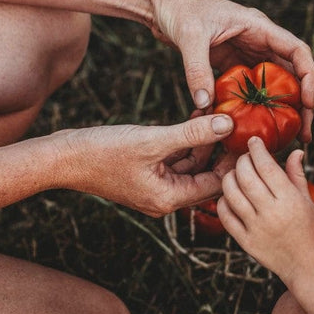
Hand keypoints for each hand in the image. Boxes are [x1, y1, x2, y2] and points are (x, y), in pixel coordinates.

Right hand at [58, 113, 236, 215]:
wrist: (63, 157)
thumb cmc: (104, 151)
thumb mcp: (153, 140)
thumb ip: (191, 133)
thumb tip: (226, 123)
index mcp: (169, 198)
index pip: (216, 185)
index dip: (235, 162)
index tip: (250, 138)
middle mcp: (165, 197)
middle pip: (207, 176)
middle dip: (222, 150)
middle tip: (240, 124)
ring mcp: (156, 185)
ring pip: (192, 164)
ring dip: (205, 141)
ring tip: (220, 114)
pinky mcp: (147, 172)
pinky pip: (176, 158)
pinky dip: (187, 140)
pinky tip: (198, 116)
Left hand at [147, 0, 313, 138]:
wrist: (162, 3)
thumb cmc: (179, 8)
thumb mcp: (189, 36)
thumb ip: (197, 69)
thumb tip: (206, 105)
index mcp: (259, 27)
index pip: (297, 50)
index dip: (309, 77)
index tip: (308, 104)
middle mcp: (259, 40)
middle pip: (292, 73)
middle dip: (302, 103)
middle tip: (304, 134)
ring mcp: (246, 53)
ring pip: (274, 84)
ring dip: (281, 110)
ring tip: (287, 139)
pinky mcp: (232, 64)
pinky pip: (250, 89)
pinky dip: (254, 108)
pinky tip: (253, 129)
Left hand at [218, 137, 313, 283]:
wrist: (307, 266)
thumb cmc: (310, 229)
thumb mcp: (308, 200)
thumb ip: (297, 174)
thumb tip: (294, 150)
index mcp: (289, 200)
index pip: (267, 166)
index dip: (257, 149)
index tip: (254, 141)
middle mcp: (271, 213)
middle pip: (245, 177)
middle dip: (242, 160)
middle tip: (244, 157)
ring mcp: (256, 229)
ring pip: (231, 194)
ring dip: (229, 178)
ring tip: (236, 174)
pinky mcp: (245, 242)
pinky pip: (226, 216)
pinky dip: (224, 201)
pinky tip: (230, 195)